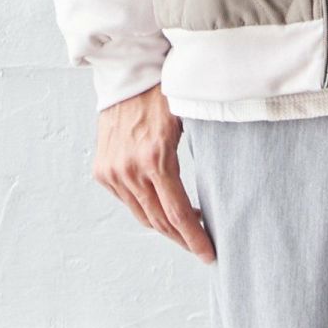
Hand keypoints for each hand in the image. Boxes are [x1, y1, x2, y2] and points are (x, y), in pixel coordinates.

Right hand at [93, 86, 215, 262]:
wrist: (127, 73)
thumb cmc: (164, 94)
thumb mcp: (191, 121)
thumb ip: (203, 157)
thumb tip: (225, 193)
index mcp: (155, 158)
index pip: (178, 214)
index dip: (195, 239)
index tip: (209, 254)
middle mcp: (129, 169)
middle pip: (160, 222)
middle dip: (183, 239)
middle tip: (202, 247)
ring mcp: (112, 172)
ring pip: (143, 216)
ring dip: (166, 226)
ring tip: (187, 225)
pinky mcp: (102, 171)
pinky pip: (129, 203)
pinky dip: (147, 209)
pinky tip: (164, 205)